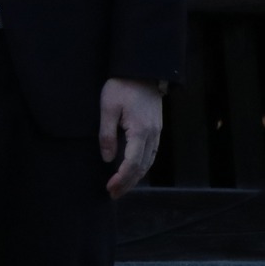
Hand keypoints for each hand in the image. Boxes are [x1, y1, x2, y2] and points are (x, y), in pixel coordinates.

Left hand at [99, 78, 163, 197]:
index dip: (122, 179)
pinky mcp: (156, 129)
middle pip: (143, 167)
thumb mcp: (108, 107)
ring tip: (121, 187)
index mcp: (140, 131)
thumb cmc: (121, 86)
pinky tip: (133, 170)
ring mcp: (157, 133)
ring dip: (136, 177)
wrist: (141, 71)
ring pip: (149, 162)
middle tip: (113, 194)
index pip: (133, 163)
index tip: (110, 188)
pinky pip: (151, 154)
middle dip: (128, 183)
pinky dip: (142, 166)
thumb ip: (107, 134)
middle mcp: (152, 135)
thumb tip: (108, 158)